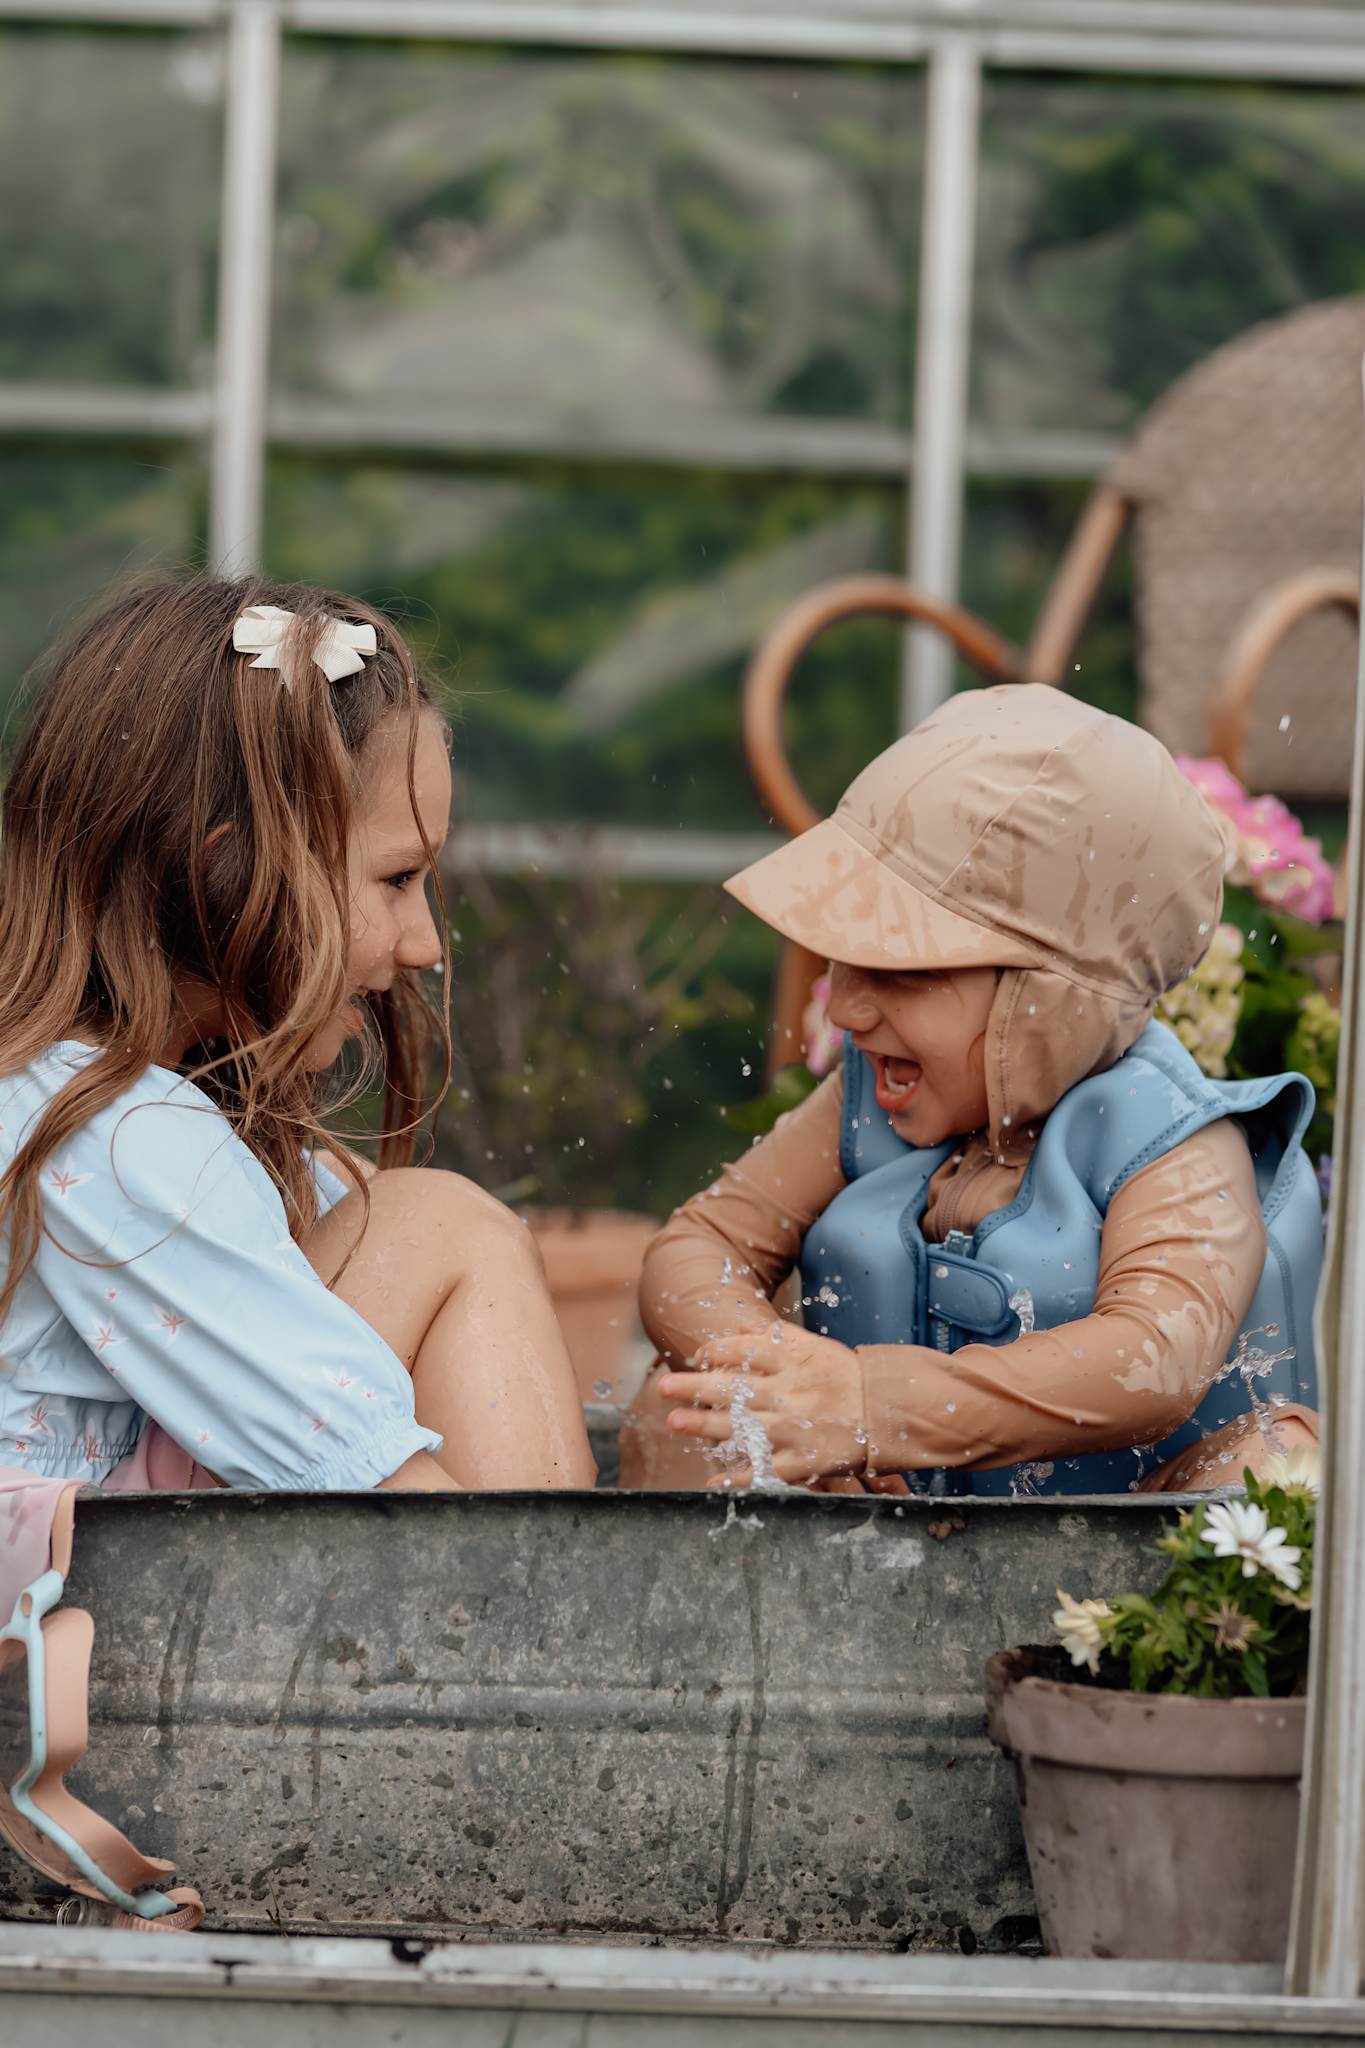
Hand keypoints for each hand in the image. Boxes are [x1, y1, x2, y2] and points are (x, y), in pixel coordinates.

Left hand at [658, 1319, 869, 1488]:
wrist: (889, 1413)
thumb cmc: (849, 1376)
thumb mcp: (816, 1347)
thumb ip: (777, 1335)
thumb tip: (741, 1324)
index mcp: (794, 1363)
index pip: (747, 1351)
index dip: (718, 1351)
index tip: (698, 1355)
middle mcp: (790, 1394)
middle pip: (735, 1389)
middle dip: (695, 1388)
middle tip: (664, 1387)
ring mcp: (795, 1429)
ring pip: (743, 1429)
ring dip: (706, 1427)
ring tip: (675, 1423)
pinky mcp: (804, 1461)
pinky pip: (767, 1470)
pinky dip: (740, 1478)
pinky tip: (714, 1480)